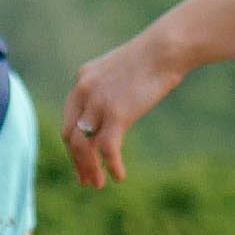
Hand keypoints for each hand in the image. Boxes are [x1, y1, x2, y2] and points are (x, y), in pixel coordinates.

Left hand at [59, 32, 182, 190]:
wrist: (165, 49)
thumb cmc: (152, 59)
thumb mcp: (120, 73)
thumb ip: (109, 89)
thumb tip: (114, 111)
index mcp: (82, 79)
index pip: (69, 120)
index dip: (72, 145)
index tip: (80, 162)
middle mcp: (83, 91)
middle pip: (70, 136)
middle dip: (77, 161)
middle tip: (87, 180)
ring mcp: (97, 102)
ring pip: (82, 146)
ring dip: (89, 169)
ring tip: (98, 184)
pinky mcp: (116, 113)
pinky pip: (106, 149)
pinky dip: (111, 166)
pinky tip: (120, 176)